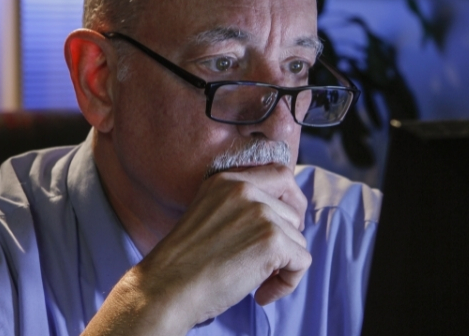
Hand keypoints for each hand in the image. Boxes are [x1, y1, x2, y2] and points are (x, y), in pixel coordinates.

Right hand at [133, 164, 310, 329]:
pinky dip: (287, 283)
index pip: (280, 174)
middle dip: (288, 237)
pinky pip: (302, 262)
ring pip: (298, 238)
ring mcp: (260, 212)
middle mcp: (244, 189)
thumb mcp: (208, 214)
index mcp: (226, 180)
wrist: (166, 288)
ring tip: (255, 280)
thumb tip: (283, 215)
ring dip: (284, 264)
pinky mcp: (271, 240)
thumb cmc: (184, 263)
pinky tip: (261, 294)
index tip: (285, 224)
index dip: (290, 200)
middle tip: (269, 260)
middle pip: (293, 209)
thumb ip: (239, 206)